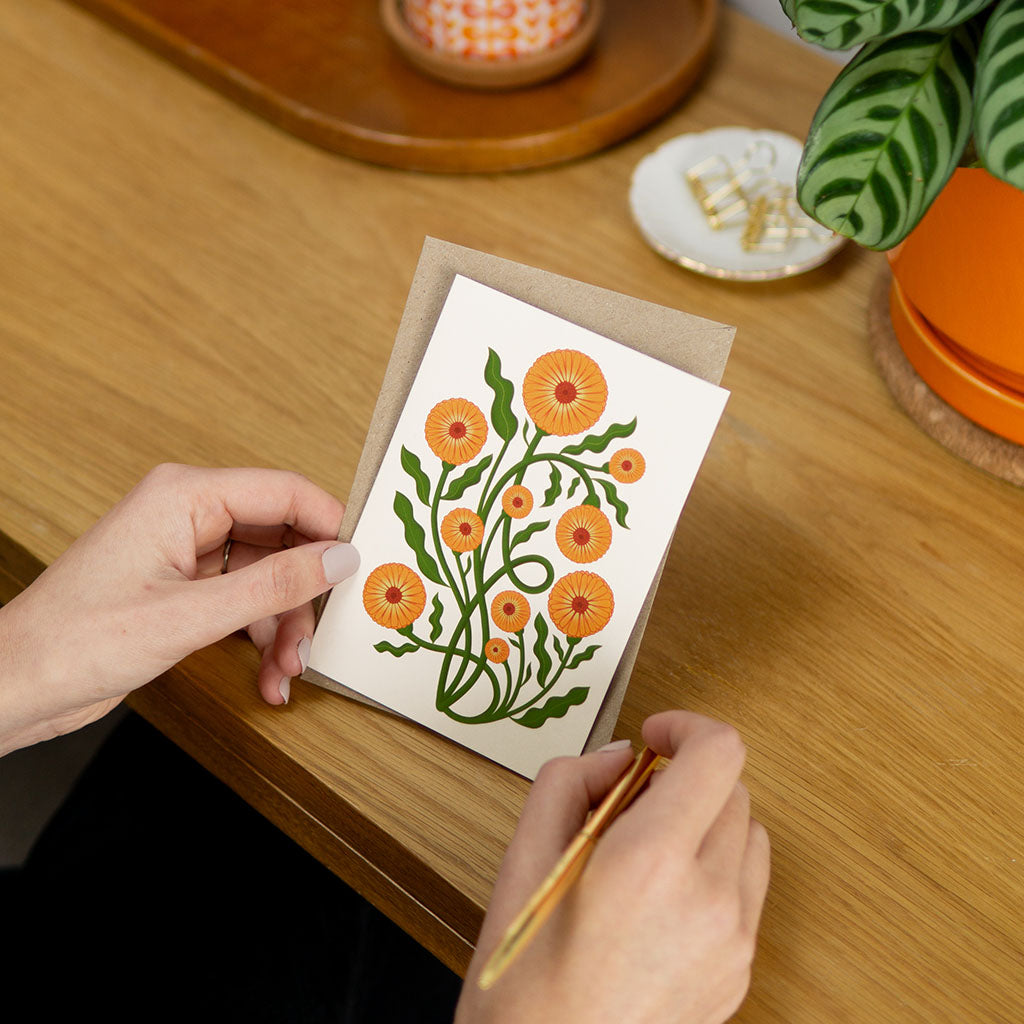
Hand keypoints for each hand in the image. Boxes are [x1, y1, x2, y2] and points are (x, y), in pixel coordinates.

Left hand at [0, 464, 357, 754]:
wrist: (17, 685)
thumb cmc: (74, 640)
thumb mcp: (189, 617)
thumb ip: (273, 585)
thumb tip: (338, 560)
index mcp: (184, 496)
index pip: (286, 492)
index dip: (331, 527)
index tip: (361, 566)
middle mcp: (189, 515)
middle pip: (283, 538)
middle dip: (305, 593)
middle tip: (318, 635)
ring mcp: (188, 552)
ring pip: (269, 574)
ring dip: (285, 624)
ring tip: (287, 668)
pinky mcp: (185, 586)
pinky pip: (247, 599)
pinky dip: (263, 634)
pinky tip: (267, 671)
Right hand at [456, 711, 769, 1023]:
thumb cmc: (525, 984)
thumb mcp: (522, 860)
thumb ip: (569, 782)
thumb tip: (617, 759)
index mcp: (651, 862)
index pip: (719, 753)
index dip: (687, 726)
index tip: (656, 736)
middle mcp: (708, 899)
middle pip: (734, 790)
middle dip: (685, 779)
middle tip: (630, 805)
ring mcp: (732, 941)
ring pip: (748, 837)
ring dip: (705, 824)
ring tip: (646, 853)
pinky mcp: (739, 972)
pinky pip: (746, 890)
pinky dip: (713, 871)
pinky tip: (660, 898)